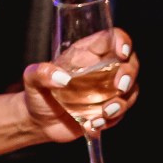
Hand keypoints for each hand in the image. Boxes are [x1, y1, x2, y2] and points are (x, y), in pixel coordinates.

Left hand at [23, 27, 140, 142]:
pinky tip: (93, 124)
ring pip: (131, 90)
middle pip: (131, 63)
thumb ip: (40, 73)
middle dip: (130, 74)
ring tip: (104, 113)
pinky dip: (112, 119)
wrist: (39, 122)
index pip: (111, 38)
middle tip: (119, 87)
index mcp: (86, 55)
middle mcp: (102, 69)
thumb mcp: (31, 80)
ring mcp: (108, 90)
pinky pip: (121, 112)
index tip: (121, 54)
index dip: (122, 41)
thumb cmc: (37, 94)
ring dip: (122, 102)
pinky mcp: (109, 108)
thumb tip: (62, 78)